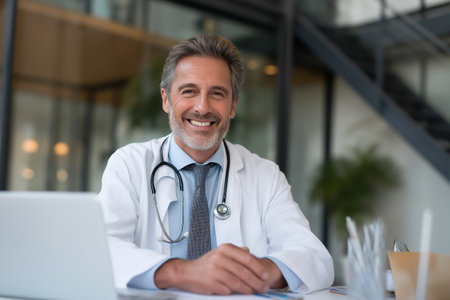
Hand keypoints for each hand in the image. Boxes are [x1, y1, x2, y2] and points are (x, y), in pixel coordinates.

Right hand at [154, 243, 278, 294]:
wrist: (186, 272)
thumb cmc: (206, 264)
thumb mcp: (220, 253)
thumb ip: (235, 252)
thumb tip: (248, 251)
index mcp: (225, 248)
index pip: (247, 258)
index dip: (258, 268)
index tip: (265, 276)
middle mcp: (220, 257)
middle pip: (244, 272)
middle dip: (257, 282)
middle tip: (264, 287)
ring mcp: (215, 270)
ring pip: (238, 282)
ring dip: (249, 289)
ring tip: (255, 292)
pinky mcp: (211, 282)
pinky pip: (228, 290)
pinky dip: (236, 293)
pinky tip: (241, 294)